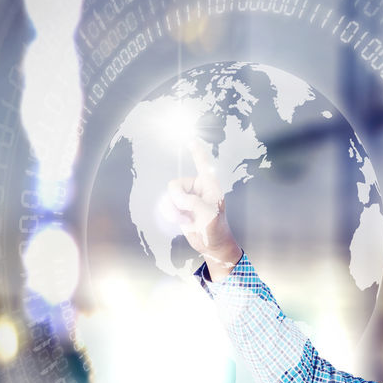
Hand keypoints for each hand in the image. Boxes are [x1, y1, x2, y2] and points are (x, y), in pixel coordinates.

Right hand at [166, 136, 241, 277]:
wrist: (211, 245)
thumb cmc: (216, 228)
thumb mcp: (208, 214)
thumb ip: (192, 202)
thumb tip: (176, 198)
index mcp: (209, 185)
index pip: (202, 163)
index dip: (196, 150)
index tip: (191, 137)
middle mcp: (197, 188)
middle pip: (175, 185)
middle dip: (177, 201)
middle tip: (188, 212)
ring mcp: (187, 197)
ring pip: (168, 196)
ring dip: (174, 211)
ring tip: (187, 219)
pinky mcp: (179, 207)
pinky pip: (166, 205)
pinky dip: (171, 214)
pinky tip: (182, 221)